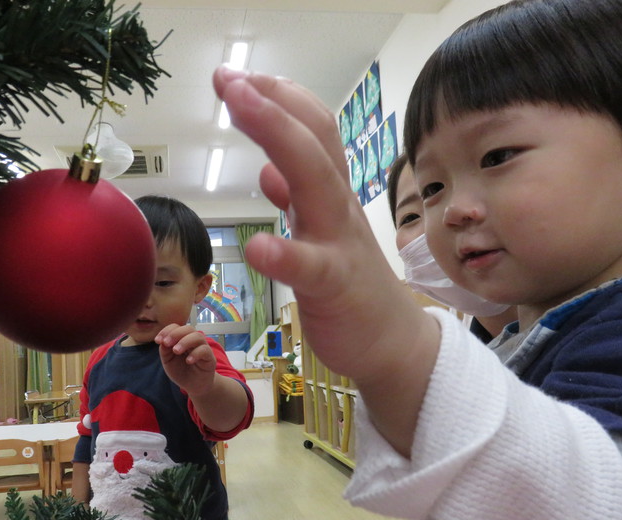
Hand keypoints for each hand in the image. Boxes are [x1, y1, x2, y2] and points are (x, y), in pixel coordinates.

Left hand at [155, 323, 215, 396]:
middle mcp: (193, 341)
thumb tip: (162, 340)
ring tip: (176, 351)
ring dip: (185, 341)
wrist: (194, 387)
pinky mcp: (210, 358)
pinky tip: (188, 361)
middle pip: (188, 328)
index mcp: (182, 339)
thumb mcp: (168, 361)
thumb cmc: (181, 372)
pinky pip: (205, 350)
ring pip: (198, 336)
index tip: (157, 340)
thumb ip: (165, 350)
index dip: (166, 331)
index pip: (176, 327)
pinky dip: (195, 353)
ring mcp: (203, 348)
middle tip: (166, 343)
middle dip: (175, 334)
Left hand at [213, 66, 439, 453]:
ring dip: (277, 138)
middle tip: (229, 76)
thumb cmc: (350, 283)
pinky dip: (284, 253)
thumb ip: (297, 197)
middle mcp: (337, 207)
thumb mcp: (320, 232)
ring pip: (316, 182)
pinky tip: (257, 246)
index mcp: (329, 193)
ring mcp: (338, 243)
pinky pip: (310, 267)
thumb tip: (269, 168)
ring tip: (240, 106)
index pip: (310, 130)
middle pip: (312, 142)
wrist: (392, 341)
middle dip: (270, 102)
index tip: (239, 76)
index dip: (277, 98)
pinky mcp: (335, 287)